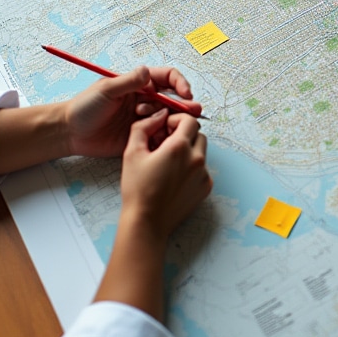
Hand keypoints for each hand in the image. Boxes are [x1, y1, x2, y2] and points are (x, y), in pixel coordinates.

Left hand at [64, 66, 201, 158]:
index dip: (179, 83)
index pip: (167, 78)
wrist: (71, 133)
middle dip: (185, 103)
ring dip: (177, 118)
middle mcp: (145, 99)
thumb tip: (147, 71)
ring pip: (170, 116)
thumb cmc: (84, 108)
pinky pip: (161, 133)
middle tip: (194, 111)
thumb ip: (128, 81)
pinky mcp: (142, 135)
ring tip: (177, 125)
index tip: (185, 93)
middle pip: (173, 98)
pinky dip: (168, 134)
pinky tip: (167, 137)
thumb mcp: (106, 90)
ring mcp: (145, 118)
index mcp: (138, 84)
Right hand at [119, 110, 212, 238]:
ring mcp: (203, 174)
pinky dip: (192, 168)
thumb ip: (144, 127)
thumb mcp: (132, 152)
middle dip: (183, 134)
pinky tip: (174, 177)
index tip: (165, 128)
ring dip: (188, 151)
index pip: (190, 120)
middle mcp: (196, 159)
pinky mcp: (206, 187)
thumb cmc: (137, 188)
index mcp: (179, 148)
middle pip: (198, 134)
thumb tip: (158, 114)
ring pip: (201, 152)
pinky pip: (202, 169)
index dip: (177, 120)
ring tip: (169, 162)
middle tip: (165, 144)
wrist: (147, 222)